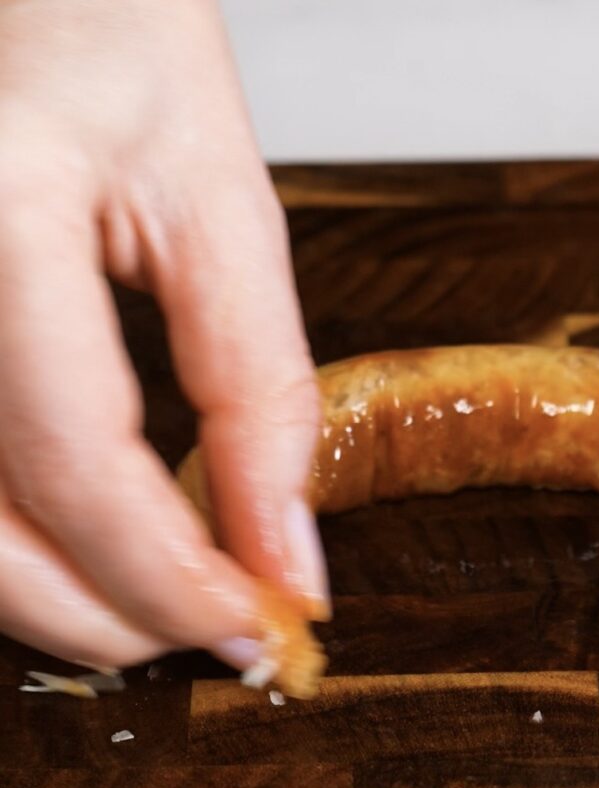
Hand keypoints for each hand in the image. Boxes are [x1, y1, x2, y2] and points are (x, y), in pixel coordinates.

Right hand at [0, 0, 326, 670]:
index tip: (263, 623)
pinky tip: (73, 536)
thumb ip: (258, 385)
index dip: (177, 580)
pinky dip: (6, 534)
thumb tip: (284, 546)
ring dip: (47, 597)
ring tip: (151, 599)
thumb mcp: (217, 198)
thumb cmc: (102, 25)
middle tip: (210, 629)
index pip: (83, 469)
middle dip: (108, 617)